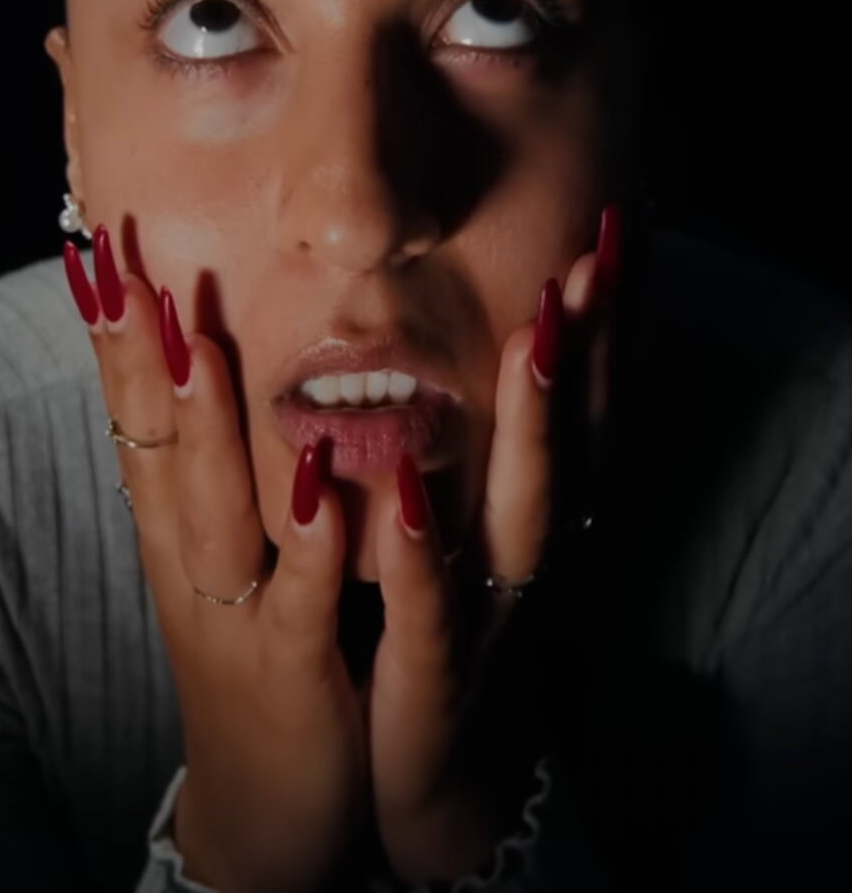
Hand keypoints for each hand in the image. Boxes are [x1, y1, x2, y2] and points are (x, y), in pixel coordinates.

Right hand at [64, 226, 370, 892]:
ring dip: (205, 429)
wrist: (268, 811)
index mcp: (177, 533)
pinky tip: (313, 484)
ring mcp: (235, 617)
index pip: (136, 419)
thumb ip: (219, 477)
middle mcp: (190, 565)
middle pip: (156, 450)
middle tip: (118, 267)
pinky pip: (301, 601)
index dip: (116, 341)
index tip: (98, 253)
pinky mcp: (294, 671)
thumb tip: (206, 369)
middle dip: (138, 358)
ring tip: (196, 345)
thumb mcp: (224, 563)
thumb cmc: (254, 657)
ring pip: (214, 514)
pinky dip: (307, 543)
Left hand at [366, 203, 621, 884]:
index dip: (601, 327)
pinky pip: (432, 612)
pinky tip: (403, 487)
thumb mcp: (467, 531)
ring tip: (532, 337)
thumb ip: (473, 447)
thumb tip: (476, 337)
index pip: (577, 407)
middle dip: (588, 350)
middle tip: (595, 257)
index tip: (612, 232)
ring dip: (534, 425)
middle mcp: (527, 557)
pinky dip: (422, 551)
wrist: (430, 782)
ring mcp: (491, 616)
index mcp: (528, 515)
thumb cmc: (442, 631)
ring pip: (523, 514)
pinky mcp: (433, 681)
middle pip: (572, 443)